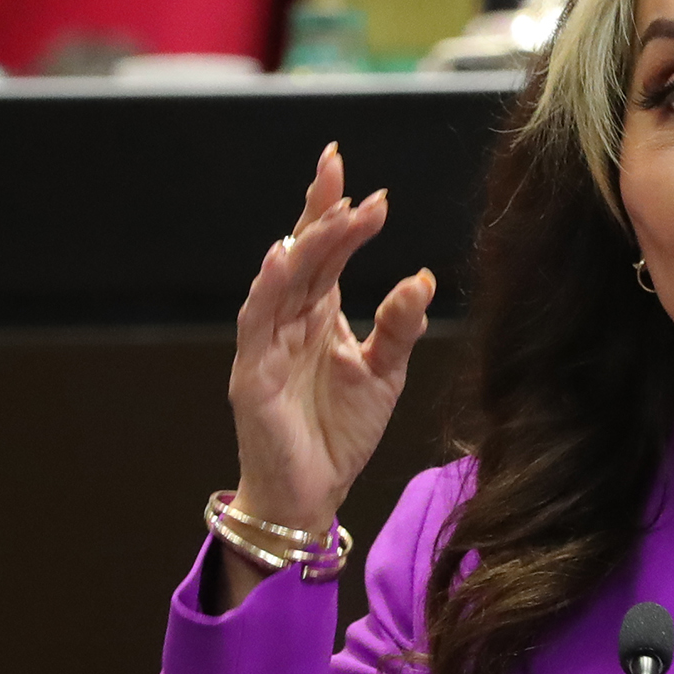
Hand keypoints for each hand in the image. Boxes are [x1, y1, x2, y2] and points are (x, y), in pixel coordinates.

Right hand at [226, 142, 433, 546]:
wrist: (313, 495)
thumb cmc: (340, 432)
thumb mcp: (384, 373)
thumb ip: (399, 326)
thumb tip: (422, 277)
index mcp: (319, 314)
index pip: (327, 253)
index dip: (337, 214)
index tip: (360, 179)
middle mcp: (289, 320)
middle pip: (304, 255)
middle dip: (323, 215)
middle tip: (348, 178)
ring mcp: (266, 343)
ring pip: (281, 280)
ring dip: (304, 243)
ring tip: (330, 211)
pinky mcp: (251, 372)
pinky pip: (256, 322)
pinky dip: (267, 288)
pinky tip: (281, 259)